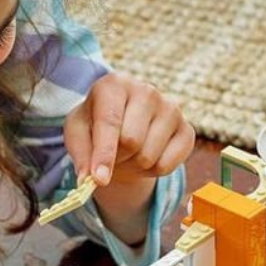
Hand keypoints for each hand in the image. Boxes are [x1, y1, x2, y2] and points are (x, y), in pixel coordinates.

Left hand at [64, 72, 194, 244]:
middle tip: (111, 155)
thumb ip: (80, 154)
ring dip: (134, 166)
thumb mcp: (78, 133)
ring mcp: (171, 109)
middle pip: (132, 142)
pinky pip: (168, 165)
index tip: (99, 180)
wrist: (125, 125)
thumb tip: (88, 181)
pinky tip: (147, 157)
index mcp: (115, 84)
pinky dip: (152, 172)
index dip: (104, 154)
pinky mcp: (187, 130)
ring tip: (128, 155)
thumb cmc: (96, 126)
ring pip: (149, 157)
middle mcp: (146, 91)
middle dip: (117, 159)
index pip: (110, 122)